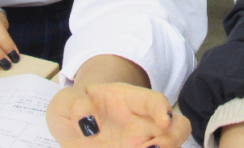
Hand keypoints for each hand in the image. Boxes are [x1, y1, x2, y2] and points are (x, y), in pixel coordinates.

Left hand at [46, 82, 190, 147]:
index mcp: (129, 100)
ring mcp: (143, 143)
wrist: (74, 126)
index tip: (164, 121)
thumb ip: (73, 104)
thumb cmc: (75, 108)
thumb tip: (88, 123)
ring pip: (172, 146)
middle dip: (173, 140)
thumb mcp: (65, 102)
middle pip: (178, 127)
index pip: (154, 100)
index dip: (163, 109)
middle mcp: (143, 124)